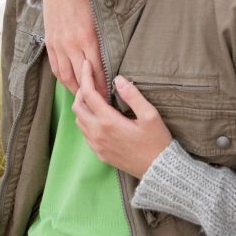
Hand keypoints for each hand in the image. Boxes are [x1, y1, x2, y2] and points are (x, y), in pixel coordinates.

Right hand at [39, 0, 105, 94]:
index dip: (103, 86)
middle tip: (101, 105)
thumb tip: (109, 60)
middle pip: (82, 77)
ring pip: (67, 76)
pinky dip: (63, 80)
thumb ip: (101, 40)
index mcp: (87, 37)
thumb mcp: (98, 18)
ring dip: (76, 90)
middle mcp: (71, 44)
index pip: (97, 70)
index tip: (110, 97)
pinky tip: (70, 86)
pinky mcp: (50, 43)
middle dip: (91, 93)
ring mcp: (58, 45)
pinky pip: (56, 68)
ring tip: (86, 100)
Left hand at [73, 60, 172, 178]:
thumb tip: (119, 79)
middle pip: (78, 107)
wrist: (158, 170)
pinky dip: (86, 120)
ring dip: (83, 106)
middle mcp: (98, 134)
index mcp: (109, 122)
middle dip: (81, 91)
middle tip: (91, 81)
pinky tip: (99, 116)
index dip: (85, 76)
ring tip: (95, 96)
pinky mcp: (99, 154)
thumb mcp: (150, 115)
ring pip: (79, 121)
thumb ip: (133, 96)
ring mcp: (97, 145)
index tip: (87, 65)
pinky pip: (85, 133)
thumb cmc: (157, 141)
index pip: (89, 94)